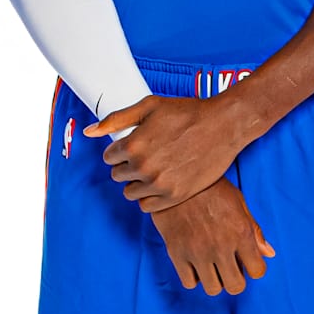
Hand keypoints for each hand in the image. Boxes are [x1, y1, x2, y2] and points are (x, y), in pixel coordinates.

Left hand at [87, 93, 249, 211]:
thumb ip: (116, 120)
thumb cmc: (187, 112)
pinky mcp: (175, 196)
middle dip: (128, 166)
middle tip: (147, 155)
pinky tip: (161, 182)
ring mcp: (160, 184)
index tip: (134, 146)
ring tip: (154, 169)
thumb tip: (89, 131)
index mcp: (133, 145)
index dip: (119, 151)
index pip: (108, 158)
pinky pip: (147, 206)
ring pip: (130, 193)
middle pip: (118, 176)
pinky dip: (150, 196)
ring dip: (138, 183)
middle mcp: (144, 167)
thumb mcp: (149, 107)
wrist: (224, 125)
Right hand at [151, 182, 273, 295]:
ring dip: (214, 280)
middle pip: (236, 286)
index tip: (246, 261)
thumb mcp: (238, 202)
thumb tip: (269, 253)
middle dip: (235, 279)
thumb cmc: (210, 187)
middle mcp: (221, 246)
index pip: (258, 271)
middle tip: (229, 267)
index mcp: (241, 232)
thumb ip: (254, 230)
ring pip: (213, 289)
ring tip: (211, 266)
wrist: (175, 177)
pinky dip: (193, 277)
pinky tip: (194, 263)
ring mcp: (198, 251)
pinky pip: (189, 282)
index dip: (253, 268)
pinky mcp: (177, 253)